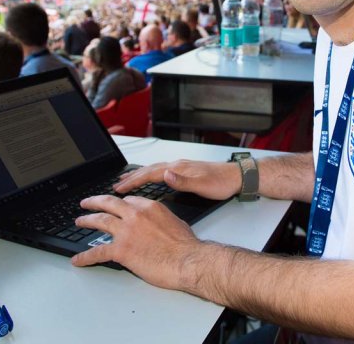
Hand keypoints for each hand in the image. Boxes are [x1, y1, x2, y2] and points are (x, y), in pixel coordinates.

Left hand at [71, 195, 198, 288]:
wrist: (187, 260)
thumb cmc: (186, 246)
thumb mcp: (176, 222)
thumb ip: (162, 219)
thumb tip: (158, 224)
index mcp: (149, 207)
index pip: (129, 201)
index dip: (120, 204)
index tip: (115, 206)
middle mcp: (135, 215)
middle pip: (109, 203)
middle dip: (95, 201)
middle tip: (86, 203)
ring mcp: (126, 231)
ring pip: (100, 220)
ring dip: (87, 220)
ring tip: (80, 221)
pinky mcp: (121, 249)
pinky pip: (97, 252)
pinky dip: (85, 256)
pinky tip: (78, 260)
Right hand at [114, 160, 240, 200]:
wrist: (237, 176)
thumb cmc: (221, 183)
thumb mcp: (202, 186)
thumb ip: (183, 181)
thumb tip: (165, 175)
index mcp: (178, 168)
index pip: (150, 173)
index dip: (133, 181)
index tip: (119, 188)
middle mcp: (177, 165)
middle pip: (149, 169)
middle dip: (131, 177)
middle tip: (116, 185)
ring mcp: (181, 167)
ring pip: (154, 169)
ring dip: (139, 175)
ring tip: (127, 181)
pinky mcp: (185, 170)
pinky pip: (162, 171)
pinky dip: (150, 175)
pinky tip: (151, 179)